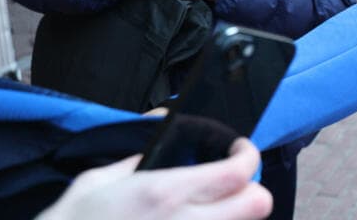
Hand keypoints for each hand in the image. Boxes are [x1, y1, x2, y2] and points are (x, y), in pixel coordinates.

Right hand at [36, 138, 271, 219]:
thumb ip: (139, 162)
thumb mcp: (98, 182)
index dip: (247, 156)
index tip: (239, 152)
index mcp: (165, 194)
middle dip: (251, 191)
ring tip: (206, 212)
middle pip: (258, 205)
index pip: (239, 172)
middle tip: (231, 186)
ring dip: (231, 218)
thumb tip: (162, 144)